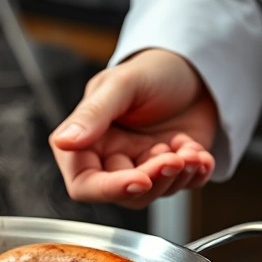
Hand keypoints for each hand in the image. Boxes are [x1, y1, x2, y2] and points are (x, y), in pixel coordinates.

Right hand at [49, 49, 217, 208]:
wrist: (194, 67)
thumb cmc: (153, 70)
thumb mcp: (121, 83)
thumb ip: (93, 114)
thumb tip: (63, 142)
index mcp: (86, 142)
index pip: (85, 184)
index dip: (110, 189)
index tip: (140, 180)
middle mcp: (111, 158)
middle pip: (124, 194)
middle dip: (153, 178)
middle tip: (174, 158)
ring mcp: (142, 165)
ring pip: (154, 194)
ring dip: (177, 175)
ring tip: (189, 149)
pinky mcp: (170, 169)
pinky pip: (182, 188)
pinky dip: (195, 174)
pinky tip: (198, 151)